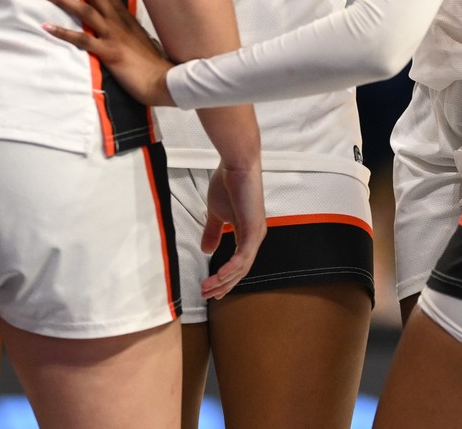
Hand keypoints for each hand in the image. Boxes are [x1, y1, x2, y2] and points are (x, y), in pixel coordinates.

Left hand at [42, 0, 176, 106]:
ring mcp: (113, 35)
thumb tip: (113, 22)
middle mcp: (118, 21)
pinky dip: (63, 33)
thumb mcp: (137, 36)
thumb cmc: (149, 61)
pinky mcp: (108, 52)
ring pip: (86, 11)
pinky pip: (82, 40)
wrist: (162, 79)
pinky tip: (48, 27)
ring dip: (64, 0)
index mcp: (125, 16)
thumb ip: (123, 26)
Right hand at [200, 161, 265, 299]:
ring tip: (208, 289)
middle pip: (241, 270)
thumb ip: (213, 232)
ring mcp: (256, 234)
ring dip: (224, 280)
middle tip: (207, 295)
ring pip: (241, 267)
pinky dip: (231, 268)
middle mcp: (255, 237)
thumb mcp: (216, 213)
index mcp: (248, 233)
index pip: (238, 264)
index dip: (226, 279)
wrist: (236, 165)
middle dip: (223, 285)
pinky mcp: (253, 229)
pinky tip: (219, 276)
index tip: (212, 291)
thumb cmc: (227, 184)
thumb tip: (205, 250)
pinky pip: (243, 256)